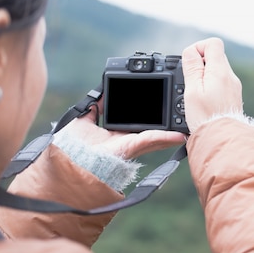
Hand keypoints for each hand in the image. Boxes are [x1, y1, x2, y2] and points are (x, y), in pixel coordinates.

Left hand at [55, 100, 186, 159]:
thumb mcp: (83, 120)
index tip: (160, 110)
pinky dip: (166, 138)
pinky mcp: (131, 147)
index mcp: (116, 137)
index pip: (137, 126)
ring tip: (186, 128)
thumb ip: (94, 107)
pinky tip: (179, 135)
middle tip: (180, 119)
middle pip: (152, 133)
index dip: (149, 119)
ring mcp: (130, 146)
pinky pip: (150, 140)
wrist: (67, 159)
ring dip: (171, 134)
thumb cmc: (70, 147)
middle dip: (167, 128)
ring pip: (156, 138)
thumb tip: (99, 93)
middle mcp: (126, 142)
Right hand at [182, 37, 242, 131]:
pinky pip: (221, 83)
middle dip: (200, 64)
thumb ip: (192, 67)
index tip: (189, 63)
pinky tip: (204, 101)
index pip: (213, 43)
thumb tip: (191, 50)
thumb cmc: (206, 117)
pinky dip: (210, 87)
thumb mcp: (192, 90)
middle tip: (190, 81)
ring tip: (196, 94)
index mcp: (220, 71)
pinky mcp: (233, 96)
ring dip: (204, 77)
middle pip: (215, 56)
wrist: (223, 138)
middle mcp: (230, 76)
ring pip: (217, 71)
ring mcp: (233, 87)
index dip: (198, 48)